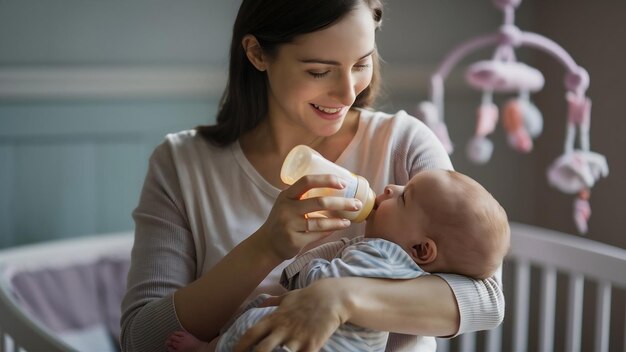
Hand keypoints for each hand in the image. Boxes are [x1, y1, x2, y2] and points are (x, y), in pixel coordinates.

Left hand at [233, 279, 349, 351]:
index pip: (251, 334)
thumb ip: (273, 302)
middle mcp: (283, 329)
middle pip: (262, 349)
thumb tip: (261, 302)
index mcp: (275, 318)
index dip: (240, 346)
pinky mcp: (312, 344)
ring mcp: (297, 338)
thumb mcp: (288, 297)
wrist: (331, 297)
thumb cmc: (308, 296)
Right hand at [259, 175, 359, 259]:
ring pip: (320, 221)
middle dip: (342, 203)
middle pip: (319, 202)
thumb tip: (335, 189)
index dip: (326, 180)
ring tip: (349, 220)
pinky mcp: (294, 240)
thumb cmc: (283, 220)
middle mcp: (287, 208)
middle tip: (357, 204)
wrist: (267, 244)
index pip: (306, 181)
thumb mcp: (287, 203)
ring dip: (338, 221)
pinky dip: (330, 230)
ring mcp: (290, 225)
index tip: (343, 183)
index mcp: (286, 195)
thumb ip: (304, 196)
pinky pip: (317, 234)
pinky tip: (339, 227)